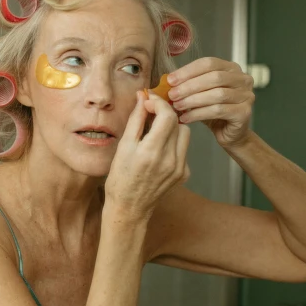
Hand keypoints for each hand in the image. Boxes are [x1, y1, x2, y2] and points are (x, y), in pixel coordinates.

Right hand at [104, 91, 190, 220]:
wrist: (130, 208)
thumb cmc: (121, 178)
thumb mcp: (124, 146)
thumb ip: (136, 120)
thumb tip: (143, 97)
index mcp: (152, 151)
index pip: (168, 116)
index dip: (159, 103)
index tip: (149, 101)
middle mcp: (170, 160)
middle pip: (178, 122)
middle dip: (165, 114)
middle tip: (150, 115)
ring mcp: (180, 168)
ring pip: (185, 134)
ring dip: (172, 128)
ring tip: (155, 133)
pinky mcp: (184, 173)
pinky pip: (184, 149)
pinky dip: (173, 144)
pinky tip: (159, 151)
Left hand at [166, 57, 254, 147]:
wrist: (230, 133)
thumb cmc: (214, 112)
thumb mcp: (200, 94)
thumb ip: (188, 84)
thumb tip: (167, 81)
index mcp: (232, 68)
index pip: (209, 63)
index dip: (188, 70)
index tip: (170, 80)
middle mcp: (243, 79)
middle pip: (214, 77)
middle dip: (189, 86)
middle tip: (172, 95)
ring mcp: (246, 95)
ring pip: (217, 94)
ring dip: (193, 100)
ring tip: (177, 106)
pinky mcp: (244, 112)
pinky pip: (218, 111)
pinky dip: (199, 114)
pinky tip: (185, 118)